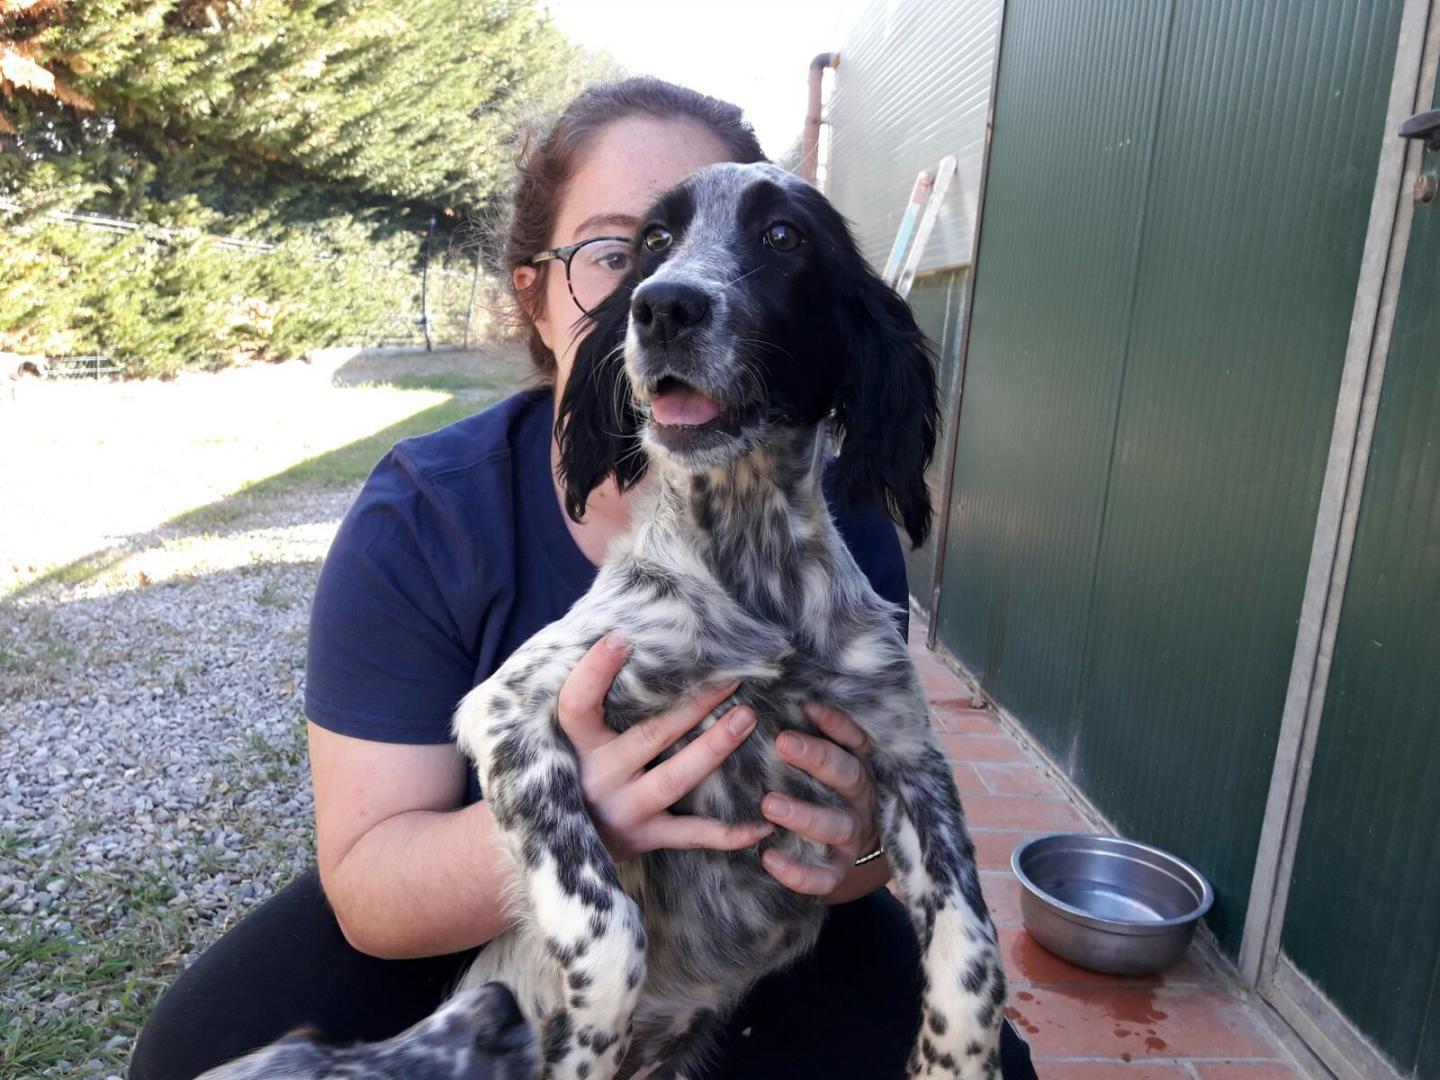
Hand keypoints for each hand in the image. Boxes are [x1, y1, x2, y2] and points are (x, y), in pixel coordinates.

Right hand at [556, 633, 773, 862]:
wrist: (558, 845)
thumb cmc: (568, 770)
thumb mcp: (564, 737)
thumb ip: (586, 697)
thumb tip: (619, 635)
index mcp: (572, 745)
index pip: (577, 705)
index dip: (595, 672)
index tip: (622, 637)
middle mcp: (598, 777)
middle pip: (650, 734)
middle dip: (695, 704)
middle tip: (733, 676)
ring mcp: (623, 810)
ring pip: (675, 777)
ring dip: (714, 748)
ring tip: (746, 718)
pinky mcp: (643, 837)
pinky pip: (690, 835)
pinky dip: (727, 833)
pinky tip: (761, 825)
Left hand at [758, 703, 886, 901]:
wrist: (847, 850)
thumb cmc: (824, 790)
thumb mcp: (826, 761)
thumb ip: (808, 735)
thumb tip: (774, 697)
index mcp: (859, 766)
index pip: (856, 740)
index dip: (837, 723)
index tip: (808, 706)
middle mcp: (861, 799)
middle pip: (847, 775)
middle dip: (817, 758)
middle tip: (782, 742)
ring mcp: (853, 836)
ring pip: (836, 825)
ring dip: (804, 814)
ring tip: (769, 804)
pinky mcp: (839, 870)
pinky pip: (823, 876)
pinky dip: (798, 872)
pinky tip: (768, 858)